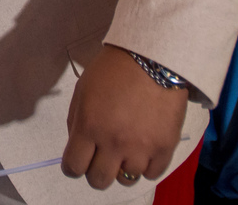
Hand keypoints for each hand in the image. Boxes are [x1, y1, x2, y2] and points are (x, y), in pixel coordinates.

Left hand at [61, 45, 187, 189]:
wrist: (152, 57)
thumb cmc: (113, 70)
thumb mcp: (82, 91)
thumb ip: (76, 123)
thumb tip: (78, 149)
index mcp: (89, 127)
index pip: (74, 167)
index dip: (73, 167)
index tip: (78, 162)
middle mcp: (113, 142)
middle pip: (99, 180)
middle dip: (96, 171)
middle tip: (101, 158)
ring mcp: (141, 147)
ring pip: (126, 180)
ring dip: (122, 167)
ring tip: (125, 150)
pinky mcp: (164, 147)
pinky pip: (152, 174)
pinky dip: (146, 166)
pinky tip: (143, 150)